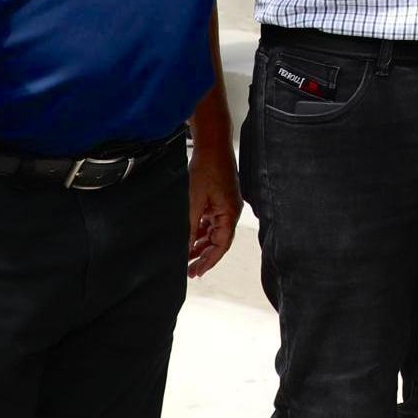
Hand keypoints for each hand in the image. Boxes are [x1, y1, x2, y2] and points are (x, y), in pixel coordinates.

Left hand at [186, 147, 239, 277]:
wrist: (212, 144)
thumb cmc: (207, 168)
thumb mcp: (195, 201)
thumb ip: (191, 226)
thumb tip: (187, 247)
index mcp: (230, 213)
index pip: (222, 245)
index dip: (209, 261)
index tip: (197, 272)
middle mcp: (231, 211)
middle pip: (219, 241)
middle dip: (204, 256)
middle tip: (190, 269)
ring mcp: (225, 205)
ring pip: (214, 232)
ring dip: (202, 243)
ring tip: (187, 255)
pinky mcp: (219, 199)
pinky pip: (211, 221)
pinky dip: (201, 230)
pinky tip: (191, 235)